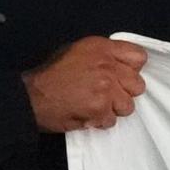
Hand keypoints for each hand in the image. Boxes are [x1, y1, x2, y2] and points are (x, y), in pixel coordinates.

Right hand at [24, 37, 148, 131]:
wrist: (30, 97)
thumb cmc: (50, 75)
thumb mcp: (76, 52)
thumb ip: (103, 56)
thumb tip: (122, 65)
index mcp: (101, 48)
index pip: (139, 57)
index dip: (131, 70)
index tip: (121, 77)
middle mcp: (107, 65)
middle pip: (137, 85)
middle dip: (123, 93)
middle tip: (104, 95)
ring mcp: (106, 87)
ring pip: (127, 106)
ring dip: (112, 109)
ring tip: (92, 106)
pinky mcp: (100, 107)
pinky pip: (111, 120)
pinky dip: (99, 121)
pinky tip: (84, 114)